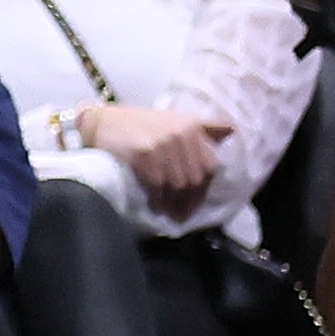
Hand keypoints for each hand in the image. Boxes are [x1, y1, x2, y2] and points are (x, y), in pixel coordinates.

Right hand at [81, 103, 234, 218]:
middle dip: (189, 202)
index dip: (203, 190)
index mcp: (192, 126)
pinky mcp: (144, 155)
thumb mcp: (175, 119)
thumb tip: (232, 130)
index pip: (209, 167)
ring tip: (170, 214)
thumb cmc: (138, 123)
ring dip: (174, 205)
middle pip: (194, 179)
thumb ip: (204, 126)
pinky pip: (157, 185)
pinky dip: (158, 200)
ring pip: (177, 185)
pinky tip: (155, 206)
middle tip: (181, 215)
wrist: (102, 121)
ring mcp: (162, 144)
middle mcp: (181, 134)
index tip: (194, 203)